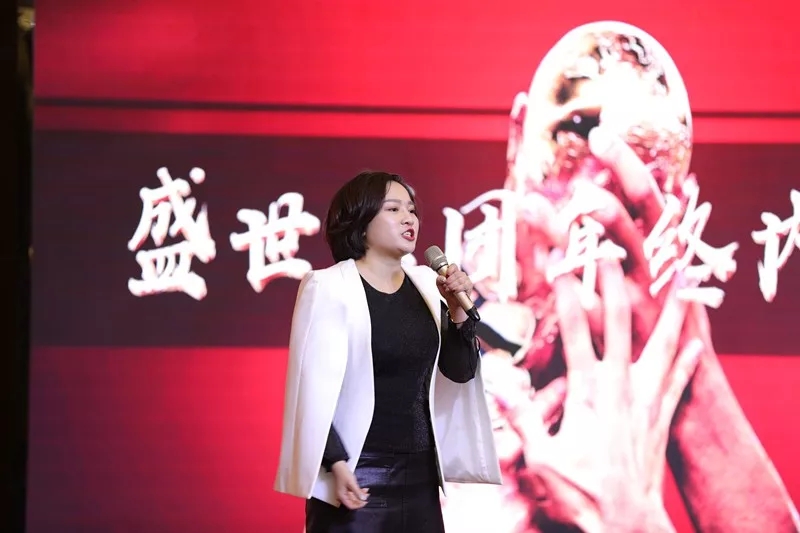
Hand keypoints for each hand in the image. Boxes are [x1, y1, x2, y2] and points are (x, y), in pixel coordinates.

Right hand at [331, 461, 368, 509]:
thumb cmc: (343, 474)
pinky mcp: (347, 489)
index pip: (350, 506)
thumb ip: (357, 492)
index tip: (365, 502)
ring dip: (361, 495)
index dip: (358, 505)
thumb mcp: (351, 483)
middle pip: (353, 502)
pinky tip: (364, 489)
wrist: (339, 466)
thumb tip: (363, 499)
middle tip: (367, 496)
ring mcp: (345, 492)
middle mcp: (342, 496)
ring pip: (354, 497)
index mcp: (342, 496)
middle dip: (360, 499)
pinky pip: (353, 493)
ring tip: (367, 492)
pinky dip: (359, 492)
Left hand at [436, 263, 472, 322]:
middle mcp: (461, 275)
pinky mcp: (469, 285)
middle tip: (446, 285)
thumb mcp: (440, 286)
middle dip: (450, 280)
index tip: (447, 274)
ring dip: (453, 284)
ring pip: (461, 279)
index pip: (454, 266)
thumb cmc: (448, 293)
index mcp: (454, 273)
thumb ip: (439, 280)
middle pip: (457, 273)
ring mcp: (466, 280)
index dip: (450, 269)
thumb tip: (442, 278)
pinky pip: (465, 285)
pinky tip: (455, 291)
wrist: (453, 303)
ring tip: (449, 289)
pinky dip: (459, 288)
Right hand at [500, 259, 701, 531]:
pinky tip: (696, 342)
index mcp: (588, 392)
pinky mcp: (661, 417)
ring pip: (660, 346)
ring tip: (681, 282)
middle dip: (614, 285)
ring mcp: (645, 400)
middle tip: (612, 254)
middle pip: (619, 325)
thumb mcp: (541, 456)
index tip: (562, 266)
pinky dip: (688, 360)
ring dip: (670, 312)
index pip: (576, 332)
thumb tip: (501, 385)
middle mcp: (620, 387)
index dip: (567, 295)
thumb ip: (522, 417)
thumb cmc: (583, 491)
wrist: (626, 521)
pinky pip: (679, 382)